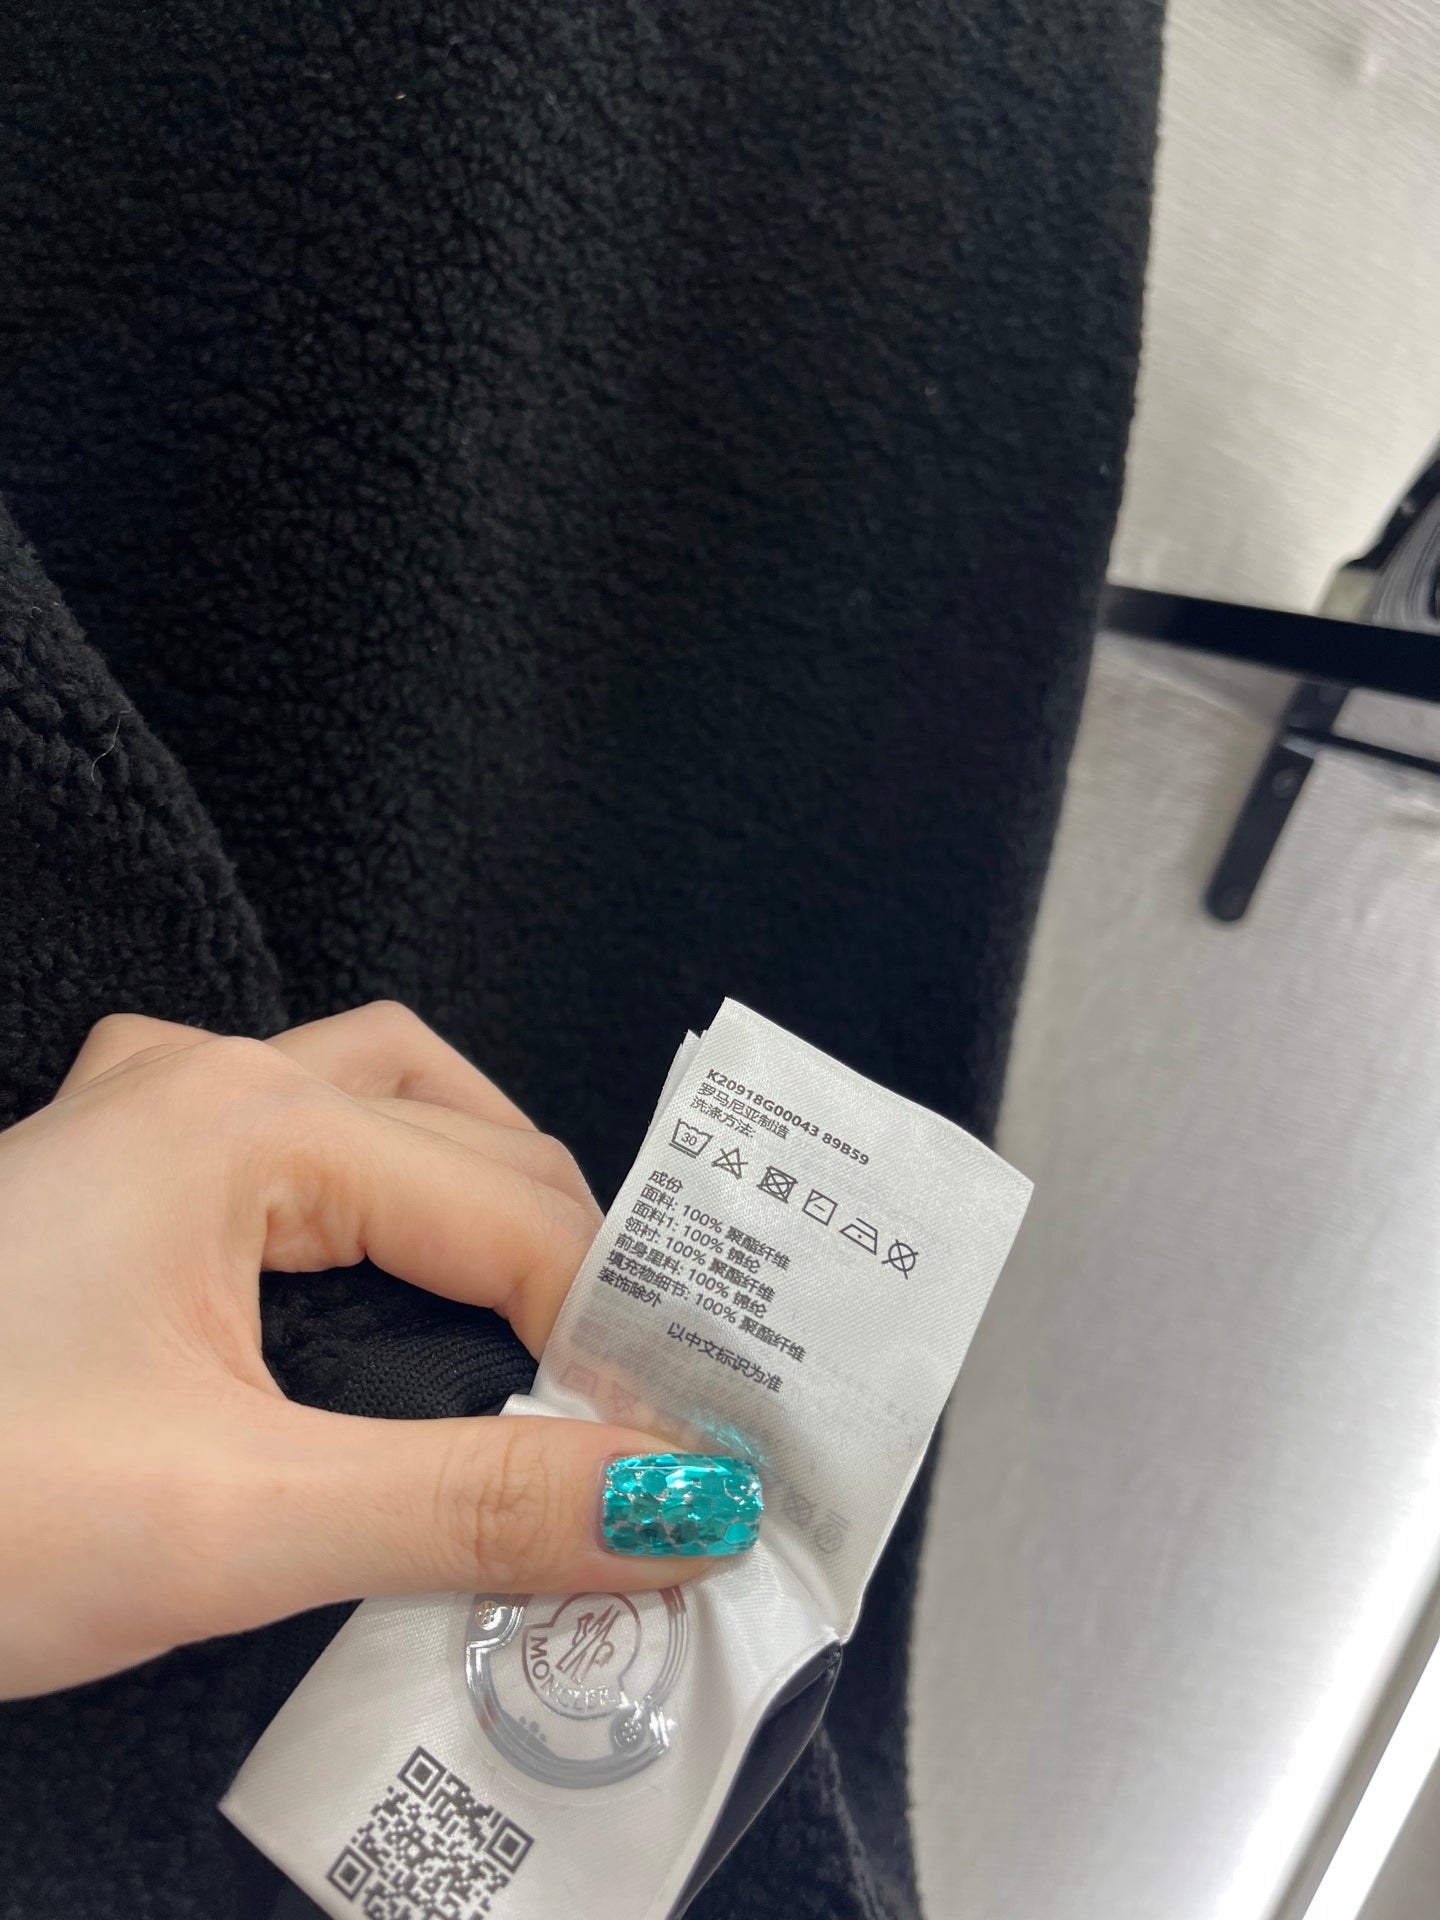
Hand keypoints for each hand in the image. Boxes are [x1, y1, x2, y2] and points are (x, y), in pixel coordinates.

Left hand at [0, 1003, 699, 1698]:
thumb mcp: (230, 1522)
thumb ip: (470, 1507)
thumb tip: (669, 1508)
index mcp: (242, 1124)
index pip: (510, 1211)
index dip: (615, 1327)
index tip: (683, 1445)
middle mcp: (200, 1085)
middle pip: (462, 1131)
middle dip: (568, 1249)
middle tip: (640, 1382)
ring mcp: (141, 1119)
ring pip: (377, 1101)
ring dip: (476, 1190)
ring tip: (550, 1300)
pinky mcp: (108, 1183)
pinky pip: (295, 1139)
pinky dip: (382, 1197)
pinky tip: (388, 1274)